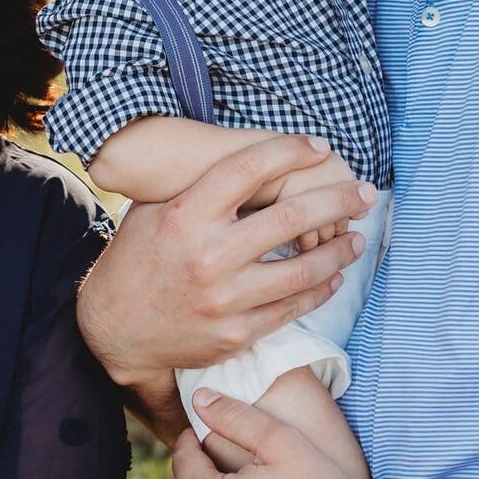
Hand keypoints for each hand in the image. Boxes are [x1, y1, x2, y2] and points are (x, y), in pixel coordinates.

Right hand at [76, 135, 374, 431]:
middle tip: (364, 192)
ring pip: (302, 269)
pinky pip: (291, 307)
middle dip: (336, 200)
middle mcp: (207, 256)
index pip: (247, 169)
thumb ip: (196, 185)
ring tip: (356, 236)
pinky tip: (333, 276)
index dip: (288, 151)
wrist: (114, 328)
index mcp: (185, 216)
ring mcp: (224, 299)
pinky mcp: (235, 333)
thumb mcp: (153, 209)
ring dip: (338, 251)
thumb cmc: (138, 257)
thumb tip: (248, 154)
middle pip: (289, 218)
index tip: (319, 146)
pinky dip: (319, 289)